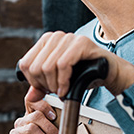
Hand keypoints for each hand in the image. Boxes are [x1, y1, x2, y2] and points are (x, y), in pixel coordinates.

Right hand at [8, 91, 58, 133]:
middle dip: (51, 128)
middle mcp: (20, 123)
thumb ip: (52, 128)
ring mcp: (15, 133)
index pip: (32, 103)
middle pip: (35, 117)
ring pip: (33, 129)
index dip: (43, 105)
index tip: (54, 115)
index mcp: (29, 117)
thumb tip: (69, 124)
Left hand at [18, 31, 133, 103]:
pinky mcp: (81, 42)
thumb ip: (42, 87)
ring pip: (48, 66)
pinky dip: (63, 81)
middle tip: (57, 91)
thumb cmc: (83, 74)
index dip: (33, 82)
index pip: (25, 64)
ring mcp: (68, 37)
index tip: (46, 89)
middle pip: (35, 67)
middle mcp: (55, 36)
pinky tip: (67, 88)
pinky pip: (63, 65)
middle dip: (45, 85)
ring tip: (63, 90)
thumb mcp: (57, 81)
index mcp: (45, 41)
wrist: (107, 73)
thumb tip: (29, 97)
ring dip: (54, 85)